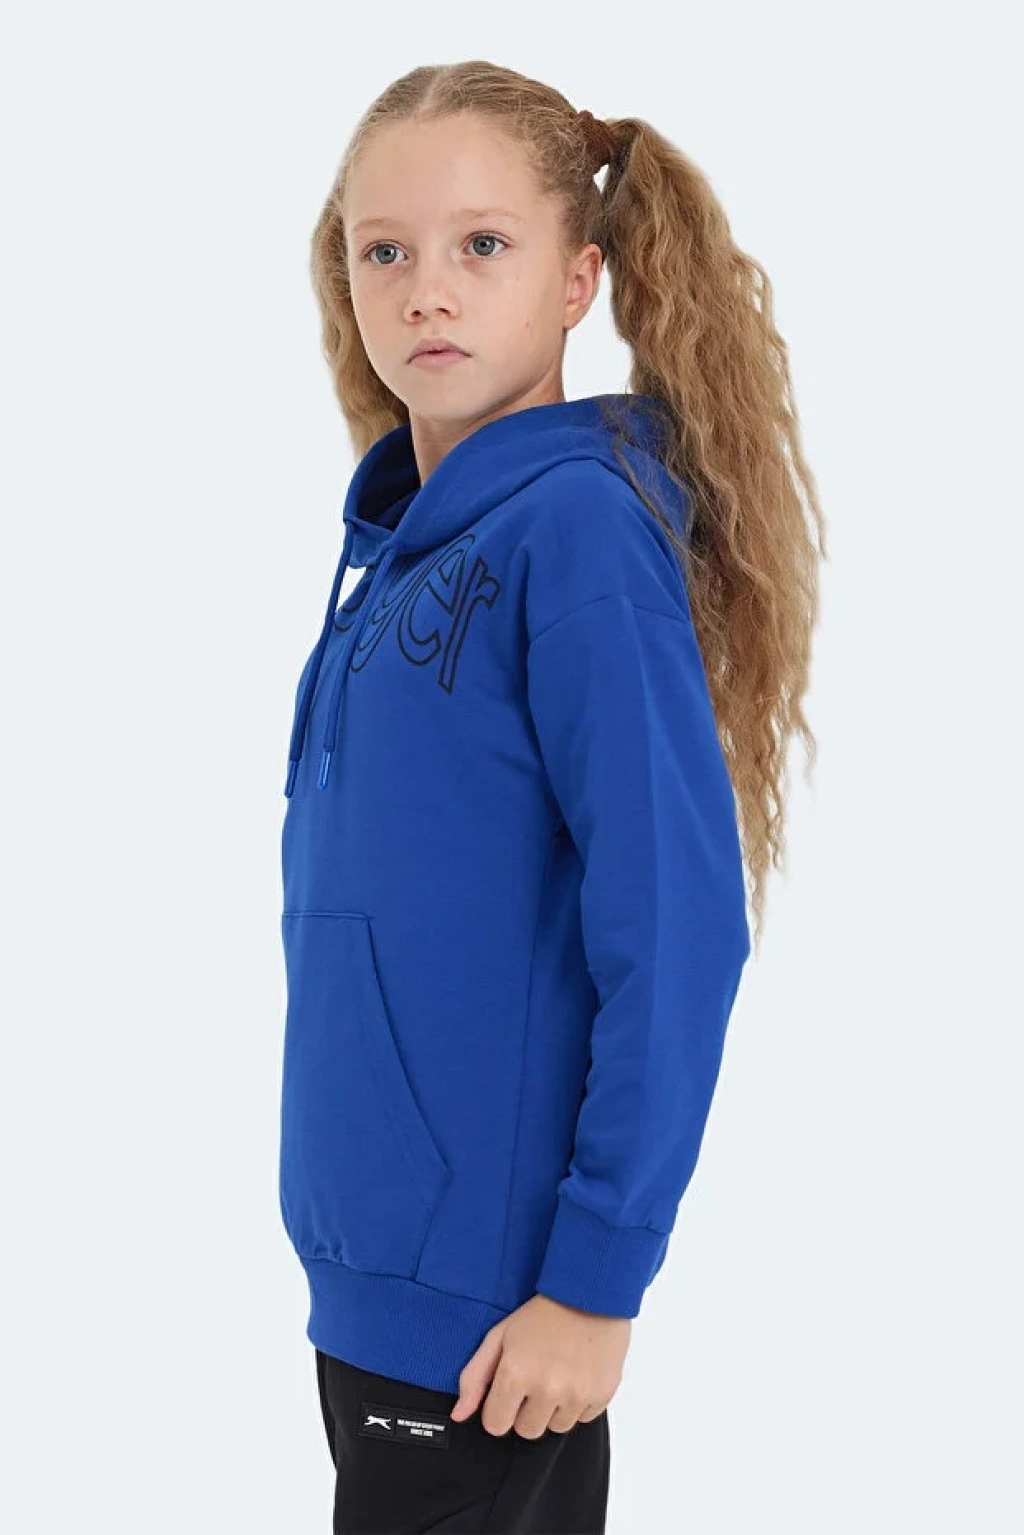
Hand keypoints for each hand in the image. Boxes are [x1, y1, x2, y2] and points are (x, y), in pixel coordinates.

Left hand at [449, 1292, 630, 1437]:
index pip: (496, 1425)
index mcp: (515, 1375)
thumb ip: (474, 1377)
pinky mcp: (601, 1396)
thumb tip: (459, 1415)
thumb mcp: (499, 1337)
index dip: (499, 1408)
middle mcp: (546, 1390)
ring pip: (556, 1428)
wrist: (588, 1295)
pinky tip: (577, 1376)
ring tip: (558, 1375)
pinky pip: (582, 1419)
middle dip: (526, 1411)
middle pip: (527, 1431)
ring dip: (553, 1409)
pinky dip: (578, 1404)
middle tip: (535, 1379)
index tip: (508, 1390)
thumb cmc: (541, 1315)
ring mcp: (576, 1395)